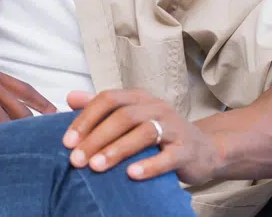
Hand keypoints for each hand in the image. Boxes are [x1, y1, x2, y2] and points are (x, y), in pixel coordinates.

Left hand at [63, 89, 222, 184]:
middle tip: (76, 159)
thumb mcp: (131, 117)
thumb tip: (70, 97)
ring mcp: (173, 127)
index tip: (67, 141)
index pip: (107, 100)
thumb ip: (101, 107)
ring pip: (143, 133)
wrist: (203, 150)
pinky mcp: (186, 149)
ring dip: (117, 150)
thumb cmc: (159, 134)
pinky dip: (149, 165)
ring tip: (96, 167)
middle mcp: (156, 107)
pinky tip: (131, 175)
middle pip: (122, 117)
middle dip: (96, 138)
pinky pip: (167, 156)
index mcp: (138, 97)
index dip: (86, 119)